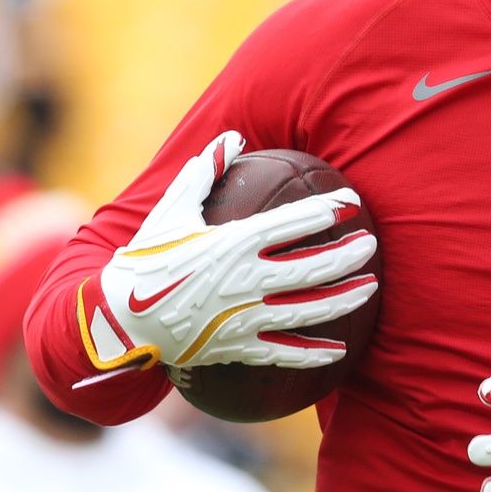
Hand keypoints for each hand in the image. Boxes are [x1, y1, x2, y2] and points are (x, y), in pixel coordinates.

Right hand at [76, 131, 378, 371]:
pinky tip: (342, 351)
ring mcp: (244, 317)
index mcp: (232, 245)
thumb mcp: (172, 210)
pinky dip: (314, 354)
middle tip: (372, 244)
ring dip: (344, 299)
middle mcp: (245, 281)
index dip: (326, 210)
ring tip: (371, 287)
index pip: (292, 223)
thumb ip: (204, 173)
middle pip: (311, 269)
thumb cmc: (146, 259)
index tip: (352, 200)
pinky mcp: (238, 347)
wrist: (118, 320)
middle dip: (347, 255)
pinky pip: (283, 353)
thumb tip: (233, 137)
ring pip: (308, 310)